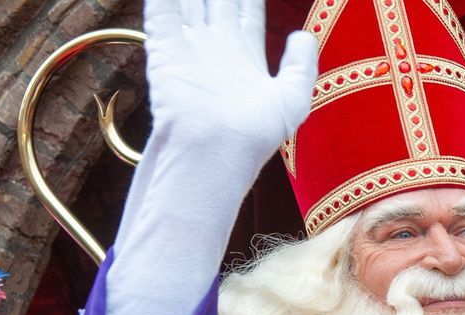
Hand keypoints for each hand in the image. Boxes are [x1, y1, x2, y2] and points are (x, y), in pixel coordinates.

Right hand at [143, 0, 317, 159]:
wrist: (214, 149)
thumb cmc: (255, 132)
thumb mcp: (292, 99)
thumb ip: (301, 65)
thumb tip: (302, 34)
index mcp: (246, 53)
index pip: (246, 9)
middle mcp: (216, 45)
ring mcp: (189, 45)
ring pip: (188, 0)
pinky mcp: (164, 48)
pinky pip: (162, 9)